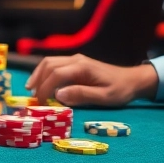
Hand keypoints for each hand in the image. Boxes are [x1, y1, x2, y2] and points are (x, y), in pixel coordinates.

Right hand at [25, 54, 158, 107]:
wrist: (132, 80)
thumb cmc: (120, 90)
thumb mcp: (104, 97)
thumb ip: (81, 95)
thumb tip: (58, 94)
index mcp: (82, 67)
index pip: (56, 75)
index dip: (45, 88)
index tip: (40, 103)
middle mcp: (76, 59)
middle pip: (49, 65)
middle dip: (38, 80)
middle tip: (32, 97)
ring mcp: (76, 59)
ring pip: (50, 62)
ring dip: (38, 75)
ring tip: (31, 89)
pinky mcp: (76, 63)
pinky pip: (55, 64)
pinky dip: (45, 73)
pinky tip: (42, 83)